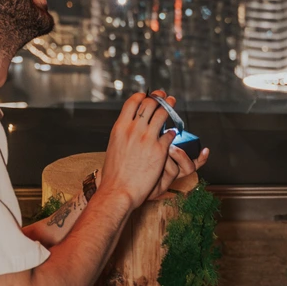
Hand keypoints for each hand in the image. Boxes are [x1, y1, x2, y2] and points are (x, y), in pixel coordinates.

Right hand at [98, 91, 198, 212]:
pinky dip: (172, 131)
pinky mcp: (160, 150)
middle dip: (158, 97)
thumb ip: (122, 133)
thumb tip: (129, 126)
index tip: (148, 94)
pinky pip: (170, 134)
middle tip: (164, 96)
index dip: (142, 96)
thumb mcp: (113, 146)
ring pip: (162, 114)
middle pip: (149, 104)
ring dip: (169, 106)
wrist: (118, 190)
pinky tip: (173, 131)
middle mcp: (134, 129)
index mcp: (120, 127)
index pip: (133, 102)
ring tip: (173, 102)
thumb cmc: (113, 174)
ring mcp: (147, 138)